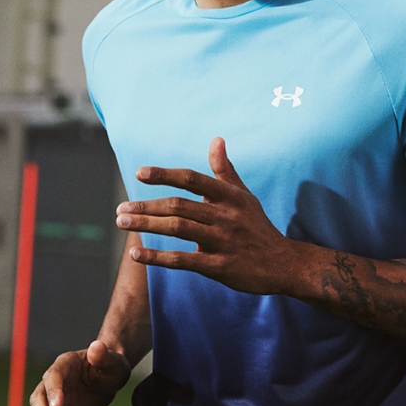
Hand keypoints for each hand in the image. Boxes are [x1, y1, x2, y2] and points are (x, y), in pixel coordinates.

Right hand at [27, 340, 130, 405]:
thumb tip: (96, 347)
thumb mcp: (112, 360)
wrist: (109, 379)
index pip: (53, 377)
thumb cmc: (110, 365)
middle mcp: (52, 384)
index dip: (53, 391)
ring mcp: (52, 402)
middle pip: (39, 400)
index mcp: (64, 365)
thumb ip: (102, 355)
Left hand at [116, 137, 301, 294]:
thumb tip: (216, 139)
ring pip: (178, 228)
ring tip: (122, 223)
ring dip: (147, 226)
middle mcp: (225, 216)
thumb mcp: (245, 196)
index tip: (139, 173)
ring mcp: (223, 241)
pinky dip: (158, 258)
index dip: (165, 174)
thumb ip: (225, 170)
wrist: (285, 264)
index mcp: (229, 196)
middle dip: (146, 206)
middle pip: (179, 205)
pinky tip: (137, 255)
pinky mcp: (220, 266)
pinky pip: (184, 260)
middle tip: (120, 209)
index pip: (192, 180)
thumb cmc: (258, 227)